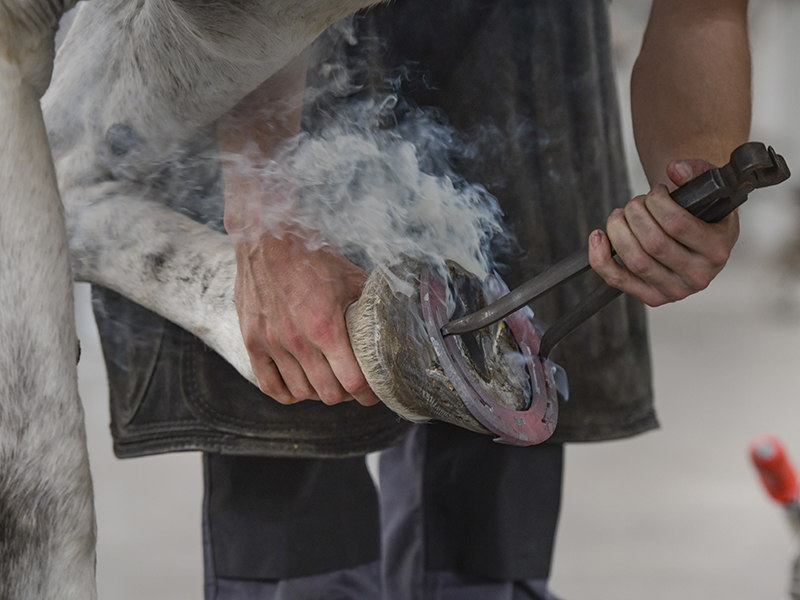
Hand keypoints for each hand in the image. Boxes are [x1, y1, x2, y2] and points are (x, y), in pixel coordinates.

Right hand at [232, 227, 379, 406]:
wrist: (266, 239)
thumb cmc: (309, 255)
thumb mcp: (350, 277)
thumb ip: (368, 304)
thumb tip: (392, 316)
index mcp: (326, 327)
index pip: (353, 382)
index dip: (368, 393)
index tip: (373, 392)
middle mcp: (298, 341)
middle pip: (328, 394)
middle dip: (346, 394)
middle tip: (352, 385)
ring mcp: (272, 344)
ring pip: (301, 392)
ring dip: (318, 393)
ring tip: (328, 383)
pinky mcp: (253, 341)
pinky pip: (269, 384)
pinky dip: (287, 392)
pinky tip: (298, 387)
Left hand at [588, 159, 739, 306]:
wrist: (703, 240)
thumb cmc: (704, 215)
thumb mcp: (710, 190)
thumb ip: (697, 172)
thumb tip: (675, 169)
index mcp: (717, 249)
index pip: (677, 224)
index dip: (657, 202)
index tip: (655, 192)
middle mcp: (699, 275)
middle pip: (653, 242)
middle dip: (635, 213)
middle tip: (635, 203)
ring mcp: (674, 290)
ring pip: (635, 261)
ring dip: (618, 231)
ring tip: (619, 216)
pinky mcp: (652, 298)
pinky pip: (617, 280)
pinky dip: (600, 258)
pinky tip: (599, 237)